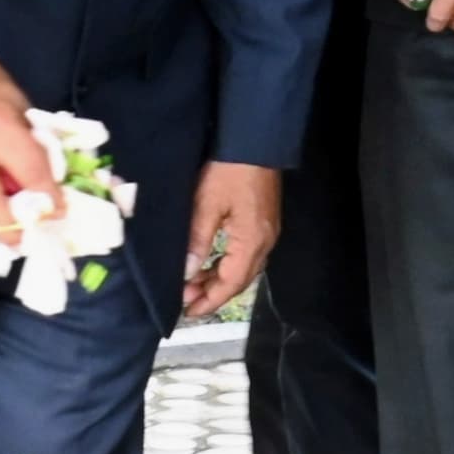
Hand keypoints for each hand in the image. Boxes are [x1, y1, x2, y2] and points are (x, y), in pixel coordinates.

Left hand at [183, 163, 282, 319]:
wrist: (256, 140)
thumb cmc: (229, 171)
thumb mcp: (206, 205)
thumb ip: (197, 241)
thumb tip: (186, 274)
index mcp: (252, 242)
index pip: (231, 283)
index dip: (209, 300)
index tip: (188, 312)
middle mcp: (265, 243)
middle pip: (240, 280)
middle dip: (213, 293)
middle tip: (185, 301)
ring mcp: (267, 232)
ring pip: (243, 268)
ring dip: (218, 279)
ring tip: (192, 284)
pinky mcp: (264, 222)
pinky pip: (245, 255)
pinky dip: (226, 264)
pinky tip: (210, 262)